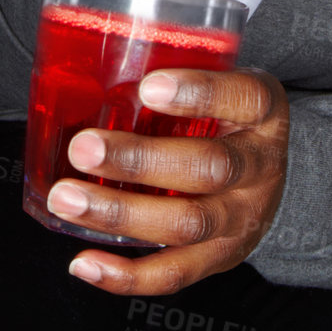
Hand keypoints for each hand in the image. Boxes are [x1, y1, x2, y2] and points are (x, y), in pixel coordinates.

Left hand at [44, 67, 289, 295]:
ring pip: (186, 224)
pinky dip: (125, 275)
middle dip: (140, 160)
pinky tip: (84, 263)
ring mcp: (241, 219)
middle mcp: (260, 168)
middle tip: (84, 147)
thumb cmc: (225, 118)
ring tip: (67, 198)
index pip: (244, 98)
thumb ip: (177, 71)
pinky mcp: (218, 259)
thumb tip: (89, 55)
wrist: (264, 177)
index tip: (148, 86)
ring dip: (120, 213)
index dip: (199, 93)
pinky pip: (173, 275)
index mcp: (264, 113)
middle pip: (209, 168)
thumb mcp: (222, 83)